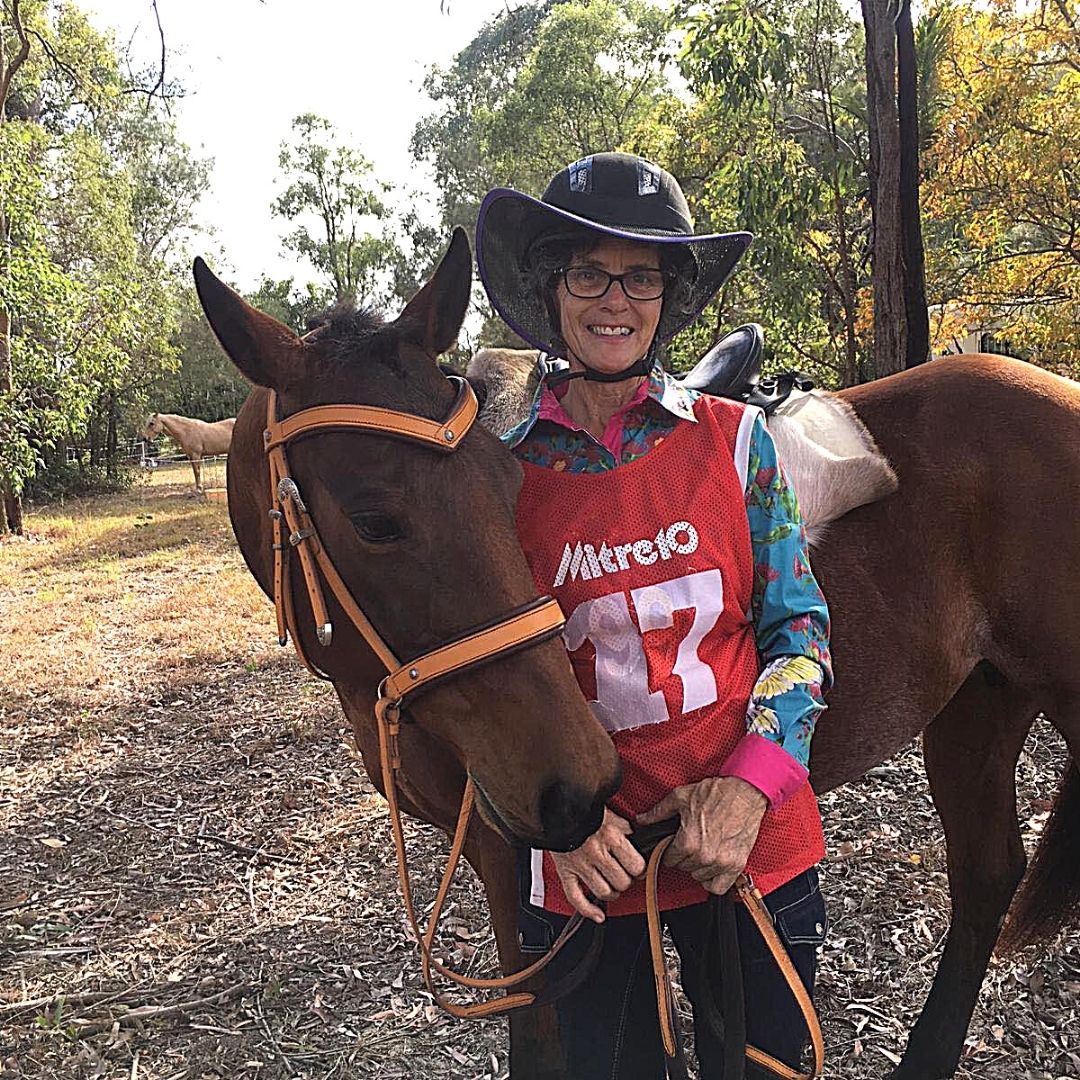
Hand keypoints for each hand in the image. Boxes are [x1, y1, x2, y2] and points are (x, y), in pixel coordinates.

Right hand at [550, 808, 646, 923]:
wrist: (554, 805)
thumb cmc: (582, 808)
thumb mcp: (610, 813)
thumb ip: (626, 828)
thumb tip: (641, 840)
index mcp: (611, 836)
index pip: (636, 866)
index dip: (639, 869)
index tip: (638, 868)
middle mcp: (596, 852)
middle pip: (622, 882)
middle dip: (625, 881)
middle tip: (624, 875)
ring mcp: (579, 864)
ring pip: (603, 892)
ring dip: (611, 894)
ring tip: (611, 886)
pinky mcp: (565, 871)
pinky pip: (576, 898)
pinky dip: (588, 910)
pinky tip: (598, 914)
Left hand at [636, 777, 767, 895]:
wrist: (745, 792)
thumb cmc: (716, 793)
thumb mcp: (680, 797)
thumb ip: (658, 812)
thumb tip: (642, 819)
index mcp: (688, 841)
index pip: (669, 859)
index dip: (669, 849)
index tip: (675, 843)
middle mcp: (704, 856)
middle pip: (683, 868)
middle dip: (684, 856)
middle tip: (691, 841)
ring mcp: (722, 862)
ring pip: (699, 876)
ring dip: (698, 866)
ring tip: (703, 848)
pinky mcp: (737, 865)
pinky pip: (719, 887)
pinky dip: (714, 880)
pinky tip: (712, 866)